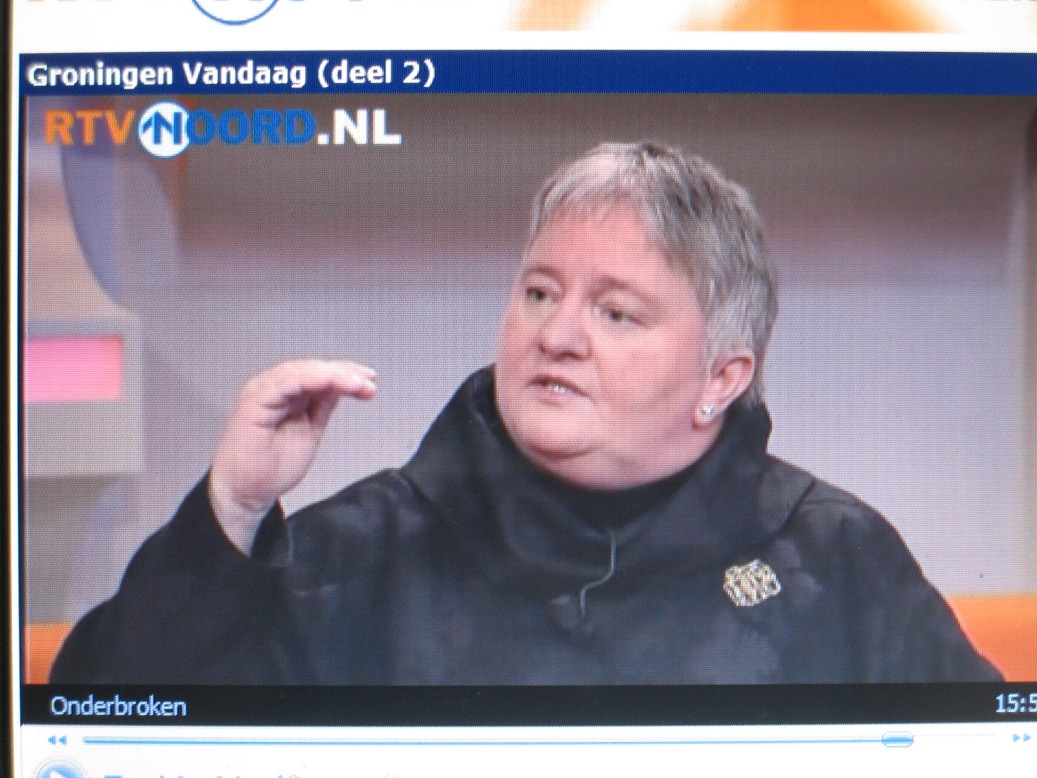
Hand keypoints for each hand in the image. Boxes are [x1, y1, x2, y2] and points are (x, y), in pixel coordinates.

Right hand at [209, 359, 377, 551]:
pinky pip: (285, 382)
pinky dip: (311, 379)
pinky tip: (332, 383)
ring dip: (333, 375)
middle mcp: (271, 389)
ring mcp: (261, 393)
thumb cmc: (269, 469)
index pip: (318, 375)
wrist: (245, 495)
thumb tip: (341, 387)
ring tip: (357, 385)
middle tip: (368, 384)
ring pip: (301, 371)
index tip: (369, 382)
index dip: (345, 375)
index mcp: (284, 395)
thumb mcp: (310, 431)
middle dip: (344, 374)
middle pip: (313, 370)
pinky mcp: (253, 402)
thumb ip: (321, 407)